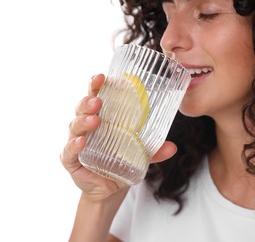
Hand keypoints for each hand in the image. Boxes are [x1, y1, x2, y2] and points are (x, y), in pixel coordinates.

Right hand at [60, 74, 176, 200]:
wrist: (110, 189)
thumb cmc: (121, 163)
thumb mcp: (140, 155)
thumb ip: (154, 150)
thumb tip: (173, 147)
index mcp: (102, 118)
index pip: (97, 96)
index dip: (97, 85)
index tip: (102, 77)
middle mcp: (87, 127)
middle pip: (83, 107)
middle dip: (89, 100)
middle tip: (98, 100)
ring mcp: (76, 142)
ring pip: (74, 126)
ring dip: (83, 120)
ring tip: (95, 119)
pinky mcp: (71, 160)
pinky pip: (69, 151)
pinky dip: (74, 145)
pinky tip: (82, 142)